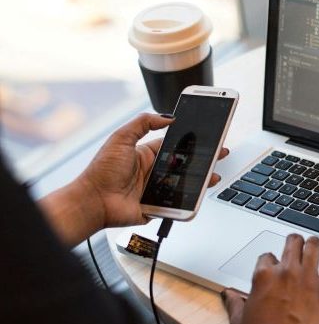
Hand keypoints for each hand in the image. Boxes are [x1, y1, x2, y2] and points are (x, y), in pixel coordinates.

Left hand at [79, 113, 227, 228]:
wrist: (93, 201)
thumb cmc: (101, 171)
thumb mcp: (121, 138)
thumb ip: (143, 123)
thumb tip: (167, 117)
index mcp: (146, 154)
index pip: (175, 146)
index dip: (191, 142)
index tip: (206, 136)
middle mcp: (153, 171)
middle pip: (185, 164)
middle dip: (203, 159)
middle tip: (219, 154)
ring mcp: (156, 190)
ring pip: (185, 184)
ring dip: (201, 179)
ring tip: (214, 175)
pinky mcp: (158, 206)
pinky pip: (177, 203)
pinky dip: (189, 200)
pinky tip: (200, 193)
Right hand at [223, 234, 318, 323]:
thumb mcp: (238, 322)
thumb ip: (234, 303)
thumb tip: (228, 294)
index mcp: (263, 276)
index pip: (267, 256)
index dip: (271, 262)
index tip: (274, 270)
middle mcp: (286, 272)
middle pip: (293, 241)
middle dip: (294, 243)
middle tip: (296, 248)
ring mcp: (307, 278)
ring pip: (314, 245)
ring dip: (313, 246)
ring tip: (314, 249)